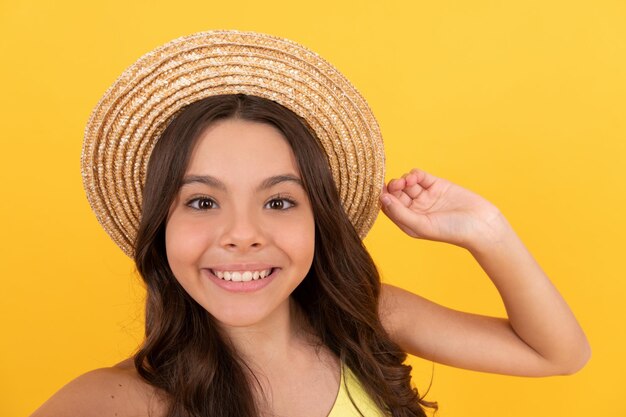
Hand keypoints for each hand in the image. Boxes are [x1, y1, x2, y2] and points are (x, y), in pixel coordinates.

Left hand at [380, 168, 505, 249]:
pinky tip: (416, 177)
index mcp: (408, 222)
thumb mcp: (422, 225)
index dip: (383, 198)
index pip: (388, 208)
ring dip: (403, 180)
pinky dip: (414, 174)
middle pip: (396, 193)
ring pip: (406, 183)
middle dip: (393, 187)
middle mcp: (415, 209)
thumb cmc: (452, 231)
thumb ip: (400, 213)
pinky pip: (420, 176)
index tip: (379, 189)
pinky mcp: (437, 185)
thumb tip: (382, 198)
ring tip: (408, 182)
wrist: (481, 224)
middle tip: (396, 185)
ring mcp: (426, 196)